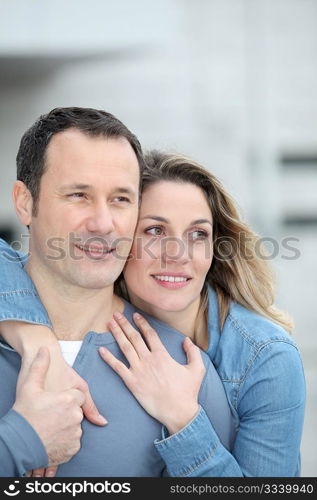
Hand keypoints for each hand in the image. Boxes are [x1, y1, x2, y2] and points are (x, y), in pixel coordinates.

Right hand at [17, 343, 107, 477]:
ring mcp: (75, 434)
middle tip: (49, 415)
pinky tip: (52, 436)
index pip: (77, 396)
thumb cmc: (24, 414)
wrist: (18, 444)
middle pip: (77, 410)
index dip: (65, 398)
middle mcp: (76, 417)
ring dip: (66, 425)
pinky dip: (65, 440)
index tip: (54, 402)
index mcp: (69, 400)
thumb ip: (40, 366)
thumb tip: (44, 349)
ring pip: (75, 426)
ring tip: (49, 426)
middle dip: (66, 411)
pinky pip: (73, 441)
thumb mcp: (30, 387)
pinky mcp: (73, 449)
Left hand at [99, 312, 204, 434]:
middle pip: (134, 337)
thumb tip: (186, 340)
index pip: (149, 334)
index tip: (135, 315)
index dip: (141, 323)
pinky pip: (118, 368)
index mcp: (162, 355)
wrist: (178, 412)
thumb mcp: (197, 369)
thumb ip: (192, 352)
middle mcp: (149, 360)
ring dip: (117, 334)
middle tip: (116, 314)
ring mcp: (139, 371)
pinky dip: (109, 358)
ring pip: (125, 348)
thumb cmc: (188, 392)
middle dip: (124, 324)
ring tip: (110, 323)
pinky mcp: (132, 383)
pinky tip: (101, 350)